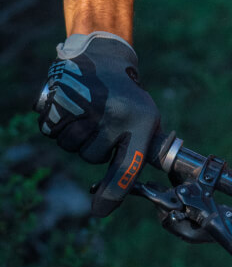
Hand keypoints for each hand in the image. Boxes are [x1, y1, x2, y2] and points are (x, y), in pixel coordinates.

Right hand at [36, 31, 159, 216]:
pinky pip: (51, 131)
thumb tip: (112, 198)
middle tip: (104, 122)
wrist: (105, 56)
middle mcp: (114, 114)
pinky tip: (71, 106)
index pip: (128, 165)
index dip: (114, 191)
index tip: (100, 210)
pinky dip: (57, 124)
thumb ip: (136, 154)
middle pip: (91, 157)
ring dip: (75, 135)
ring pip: (69, 146)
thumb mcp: (145, 120)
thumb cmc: (128, 98)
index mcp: (141, 121)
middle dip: (94, 146)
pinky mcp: (61, 98)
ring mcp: (86, 106)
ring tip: (89, 111)